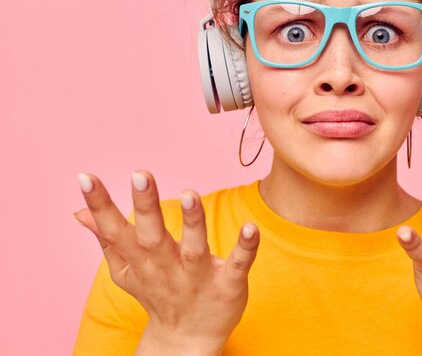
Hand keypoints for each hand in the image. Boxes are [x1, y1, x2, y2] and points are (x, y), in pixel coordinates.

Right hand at [75, 171, 259, 352]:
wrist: (187, 341)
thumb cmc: (157, 294)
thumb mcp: (127, 270)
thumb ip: (107, 239)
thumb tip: (79, 213)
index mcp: (142, 260)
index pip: (116, 231)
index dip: (100, 206)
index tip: (86, 178)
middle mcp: (166, 267)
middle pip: (153, 236)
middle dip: (146, 206)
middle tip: (140, 174)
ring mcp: (198, 277)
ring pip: (194, 249)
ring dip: (192, 222)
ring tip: (190, 194)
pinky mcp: (228, 286)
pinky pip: (238, 265)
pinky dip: (245, 248)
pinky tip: (250, 228)